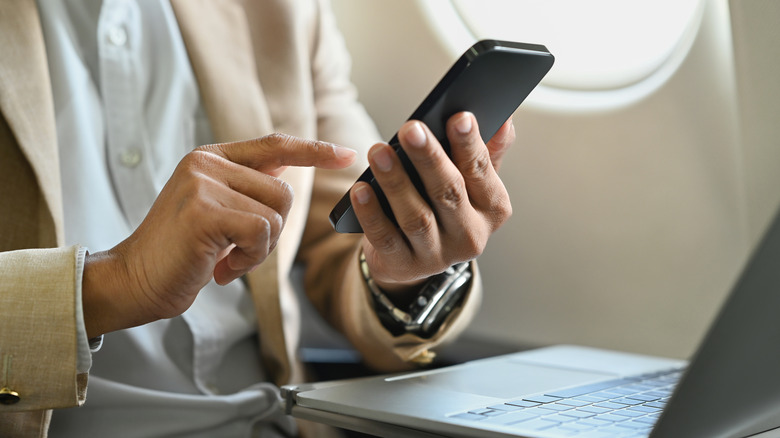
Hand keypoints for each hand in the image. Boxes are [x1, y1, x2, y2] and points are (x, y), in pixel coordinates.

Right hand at [82, 134, 355, 337]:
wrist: (134, 281)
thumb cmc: (180, 253)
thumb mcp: (215, 210)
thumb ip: (245, 187)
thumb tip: (287, 169)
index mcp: (210, 158)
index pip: (274, 144)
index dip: (314, 150)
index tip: (347, 155)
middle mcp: (206, 163)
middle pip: (283, 192)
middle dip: (271, 232)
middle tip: (237, 252)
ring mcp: (202, 184)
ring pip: (275, 215)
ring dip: (260, 250)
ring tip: (226, 260)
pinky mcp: (203, 211)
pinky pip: (260, 233)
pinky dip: (249, 259)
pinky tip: (221, 269)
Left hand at [350, 112, 513, 295]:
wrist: (415, 256)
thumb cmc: (445, 208)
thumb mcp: (470, 183)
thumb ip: (486, 152)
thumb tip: (504, 120)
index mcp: (492, 209)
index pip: (481, 171)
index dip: (470, 145)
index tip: (458, 116)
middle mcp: (470, 236)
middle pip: (448, 193)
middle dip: (429, 159)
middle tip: (410, 129)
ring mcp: (437, 256)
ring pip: (416, 217)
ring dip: (396, 183)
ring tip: (378, 153)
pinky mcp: (404, 266)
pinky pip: (386, 238)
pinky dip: (372, 213)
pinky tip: (360, 189)